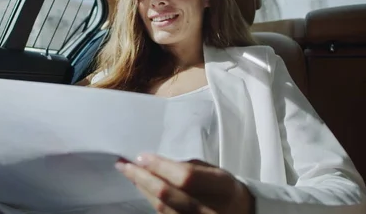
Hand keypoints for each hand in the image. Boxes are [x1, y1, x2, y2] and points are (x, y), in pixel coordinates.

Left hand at [116, 154, 253, 213]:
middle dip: (143, 178)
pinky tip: (141, 188)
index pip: (186, 177)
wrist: (240, 213)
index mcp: (222, 187)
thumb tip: (154, 162)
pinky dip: (149, 200)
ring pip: (162, 208)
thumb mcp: (214, 172)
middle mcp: (210, 210)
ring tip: (129, 173)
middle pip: (169, 195)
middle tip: (125, 165)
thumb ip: (188, 167)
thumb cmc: (223, 188)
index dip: (161, 167)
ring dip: (142, 189)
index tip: (141, 156)